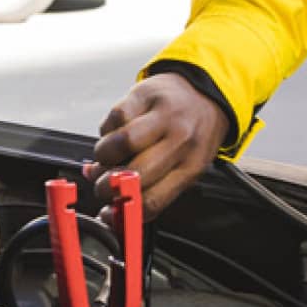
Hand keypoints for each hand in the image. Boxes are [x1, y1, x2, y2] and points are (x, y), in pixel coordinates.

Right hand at [87, 74, 228, 216]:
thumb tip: (110, 209)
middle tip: (101, 185)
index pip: (153, 200)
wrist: (204, 93)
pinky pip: (116, 117)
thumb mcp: (184, 166)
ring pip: (122, 142)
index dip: (123, 213)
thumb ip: (151, 189)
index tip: (107, 213)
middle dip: (108, 186)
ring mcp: (164, 115)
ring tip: (105, 158)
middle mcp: (180, 141)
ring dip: (104, 156)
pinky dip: (107, 130)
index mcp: (191, 166)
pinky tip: (113, 133)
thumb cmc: (192, 135)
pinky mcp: (146, 94)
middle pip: (135, 173)